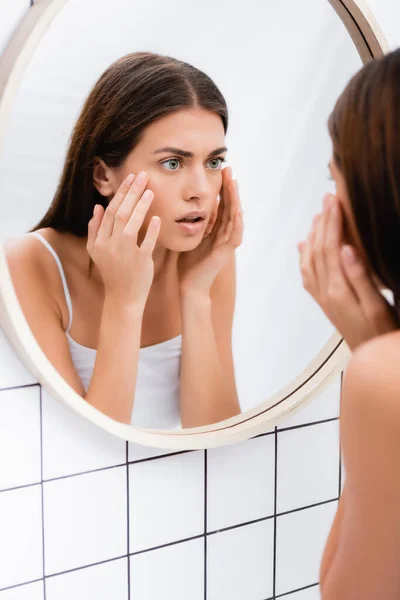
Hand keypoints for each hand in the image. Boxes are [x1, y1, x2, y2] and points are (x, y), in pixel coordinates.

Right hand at [87, 172, 160, 307]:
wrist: (122, 298)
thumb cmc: (113, 272)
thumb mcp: (97, 252)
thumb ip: (95, 229)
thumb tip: (97, 207)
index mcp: (99, 241)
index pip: (110, 211)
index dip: (120, 193)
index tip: (130, 178)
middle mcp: (109, 245)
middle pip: (120, 213)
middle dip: (131, 192)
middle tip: (142, 176)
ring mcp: (124, 253)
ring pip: (131, 224)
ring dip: (141, 206)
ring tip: (150, 191)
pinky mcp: (140, 262)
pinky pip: (146, 242)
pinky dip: (151, 230)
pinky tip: (157, 217)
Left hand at [178, 166, 243, 295]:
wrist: (190, 285)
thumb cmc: (188, 262)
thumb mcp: (190, 235)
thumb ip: (194, 221)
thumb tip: (188, 202)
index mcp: (216, 228)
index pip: (222, 203)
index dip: (221, 187)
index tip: (219, 170)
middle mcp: (225, 233)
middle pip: (230, 205)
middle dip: (230, 187)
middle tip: (228, 168)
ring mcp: (227, 242)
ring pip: (235, 216)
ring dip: (235, 199)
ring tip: (233, 182)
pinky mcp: (226, 252)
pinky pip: (235, 233)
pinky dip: (237, 221)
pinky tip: (236, 208)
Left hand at [297, 193, 398, 351]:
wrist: (370, 358)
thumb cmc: (380, 332)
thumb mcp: (377, 306)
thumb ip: (360, 277)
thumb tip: (346, 248)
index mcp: (338, 290)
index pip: (331, 247)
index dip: (333, 222)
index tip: (336, 200)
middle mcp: (324, 292)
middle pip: (318, 250)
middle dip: (322, 222)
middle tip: (327, 198)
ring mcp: (322, 297)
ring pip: (310, 260)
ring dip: (313, 235)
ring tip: (318, 215)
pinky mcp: (324, 302)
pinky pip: (308, 275)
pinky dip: (304, 257)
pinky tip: (304, 246)